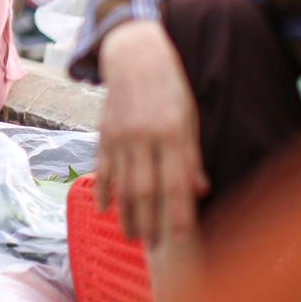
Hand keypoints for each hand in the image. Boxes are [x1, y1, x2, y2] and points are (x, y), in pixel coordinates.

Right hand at [96, 19, 209, 247]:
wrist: (134, 55)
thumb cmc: (169, 88)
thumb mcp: (188, 118)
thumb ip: (191, 156)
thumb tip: (198, 191)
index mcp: (171, 132)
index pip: (177, 181)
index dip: (179, 212)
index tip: (182, 238)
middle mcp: (144, 136)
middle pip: (145, 188)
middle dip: (150, 221)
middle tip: (154, 246)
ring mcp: (120, 135)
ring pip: (122, 183)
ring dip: (127, 213)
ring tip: (132, 236)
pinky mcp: (102, 133)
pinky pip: (102, 167)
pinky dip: (103, 190)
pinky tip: (105, 209)